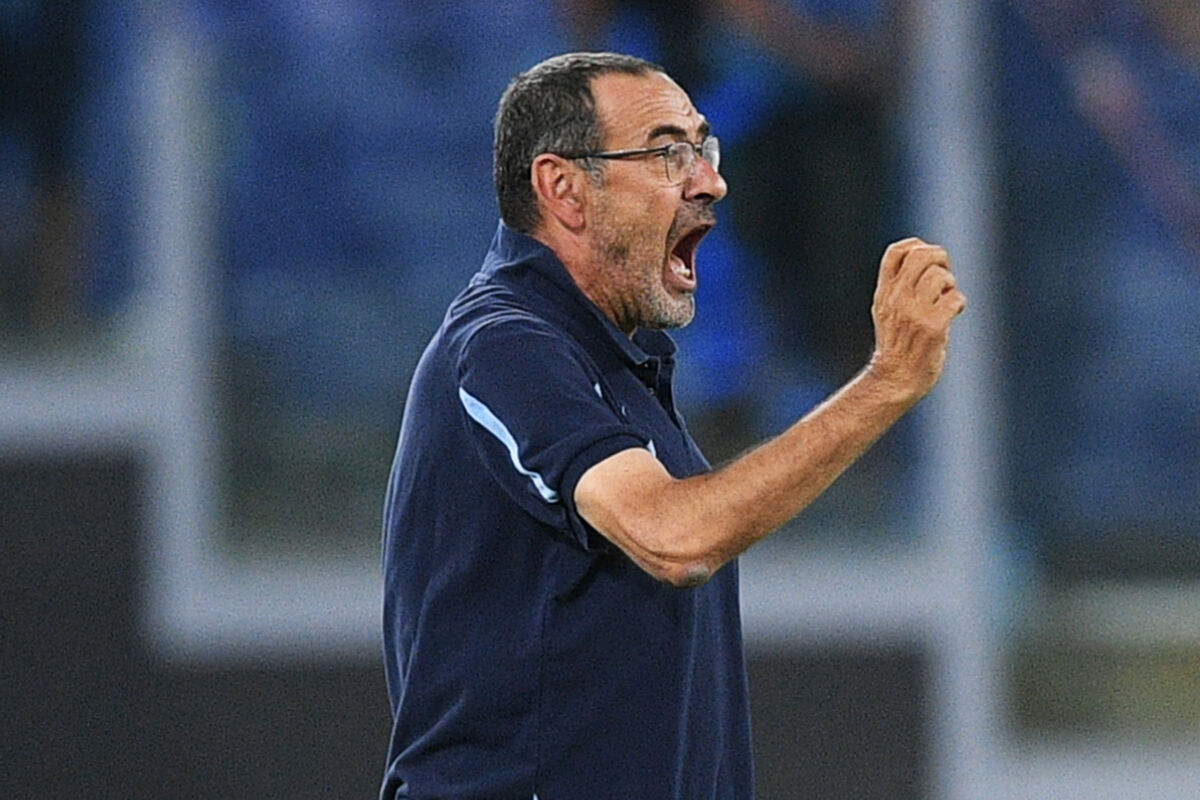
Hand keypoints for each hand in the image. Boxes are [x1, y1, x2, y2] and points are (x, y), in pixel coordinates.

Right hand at [867, 237, 966, 402]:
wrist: (894, 380)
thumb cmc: (898, 347)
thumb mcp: (888, 312)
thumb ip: (900, 289)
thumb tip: (932, 262)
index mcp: (884, 293)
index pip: (896, 252)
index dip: (917, 246)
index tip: (928, 261)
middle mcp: (896, 299)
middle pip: (921, 255)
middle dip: (940, 259)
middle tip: (944, 277)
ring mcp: (913, 313)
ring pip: (940, 276)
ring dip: (950, 285)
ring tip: (946, 300)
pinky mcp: (932, 327)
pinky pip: (954, 298)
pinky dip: (958, 303)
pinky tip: (953, 314)